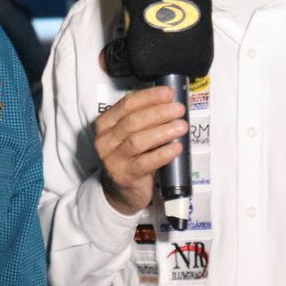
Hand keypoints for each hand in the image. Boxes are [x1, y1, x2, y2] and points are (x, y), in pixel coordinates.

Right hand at [92, 86, 186, 215]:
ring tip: (181, 126)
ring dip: (162, 131)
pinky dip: (163, 153)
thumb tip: (169, 102)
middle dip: (158, 112)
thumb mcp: (129, 135)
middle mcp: (104, 140)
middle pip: (132, 121)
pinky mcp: (124, 175)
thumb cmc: (130, 157)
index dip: (149, 97)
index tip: (168, 93)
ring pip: (138, 140)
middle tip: (178, 109)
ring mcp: (112, 159)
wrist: (121, 191)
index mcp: (105, 123)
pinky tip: (176, 147)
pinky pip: (146, 162)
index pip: (126, 104)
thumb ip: (143, 119)